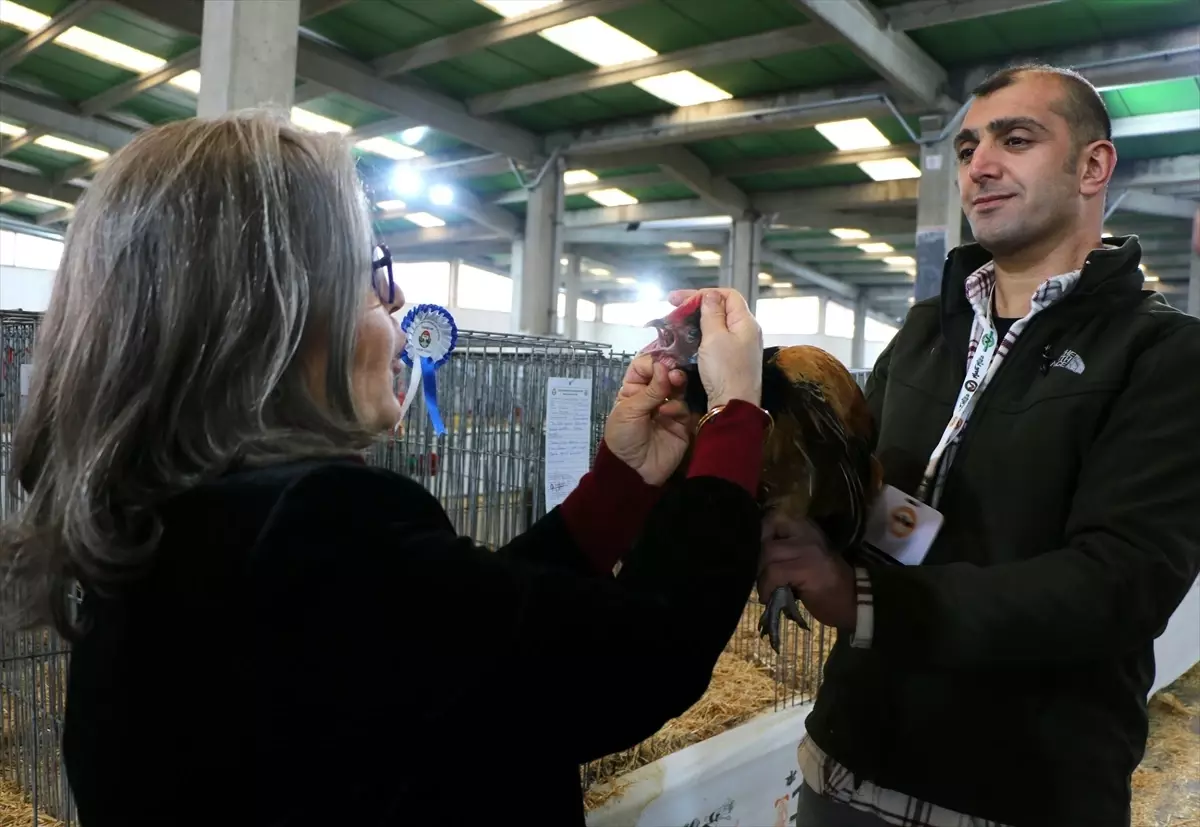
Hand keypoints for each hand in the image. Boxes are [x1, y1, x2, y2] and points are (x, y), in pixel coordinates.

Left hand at [604, 354, 691, 485]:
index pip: (645, 366)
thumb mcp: (629, 411)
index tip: (660, 364)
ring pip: (678, 388)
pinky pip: (684, 407)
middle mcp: (652, 396)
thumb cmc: (623, 437)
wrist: (633, 471)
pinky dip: (677, 406)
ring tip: (674, 383)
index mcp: (634, 390)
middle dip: (669, 370)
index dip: (653, 363)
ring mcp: (668, 409)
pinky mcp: (682, 423)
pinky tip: (666, 412)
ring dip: (676, 383)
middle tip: (673, 373)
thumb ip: (650, 389)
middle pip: (665, 374)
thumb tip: (664, 366)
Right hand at [666, 288, 761, 407]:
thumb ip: (712, 313)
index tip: (680, 300)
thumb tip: (710, 295)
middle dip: (697, 306)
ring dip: (696, 321)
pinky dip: (701, 336)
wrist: (733, 405)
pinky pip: (716, 340)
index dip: (704, 293)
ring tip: (676, 323)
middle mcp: (746, 331)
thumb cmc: (725, 370)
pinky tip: (686, 339)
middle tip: (673, 309)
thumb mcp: (715, 338)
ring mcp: (740, 346)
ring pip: (717, 325)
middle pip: (722, 308)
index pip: (728, 295)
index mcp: (745, 322)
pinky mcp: (732, 359)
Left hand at [757, 512, 857, 629]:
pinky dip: (766, 588)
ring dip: (762, 576)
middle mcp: (807, 533)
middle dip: (759, 562)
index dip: (759, 538)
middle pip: (765, 539)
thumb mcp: (806, 557)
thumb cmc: (827, 583)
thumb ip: (785, 549)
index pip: (772, 520)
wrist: (854, 602)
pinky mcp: (805, 568)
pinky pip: (773, 573)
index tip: (758, 557)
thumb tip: (755, 553)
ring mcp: (807, 549)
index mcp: (806, 528)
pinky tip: (769, 597)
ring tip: (767, 589)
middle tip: (763, 579)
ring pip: (768, 554)